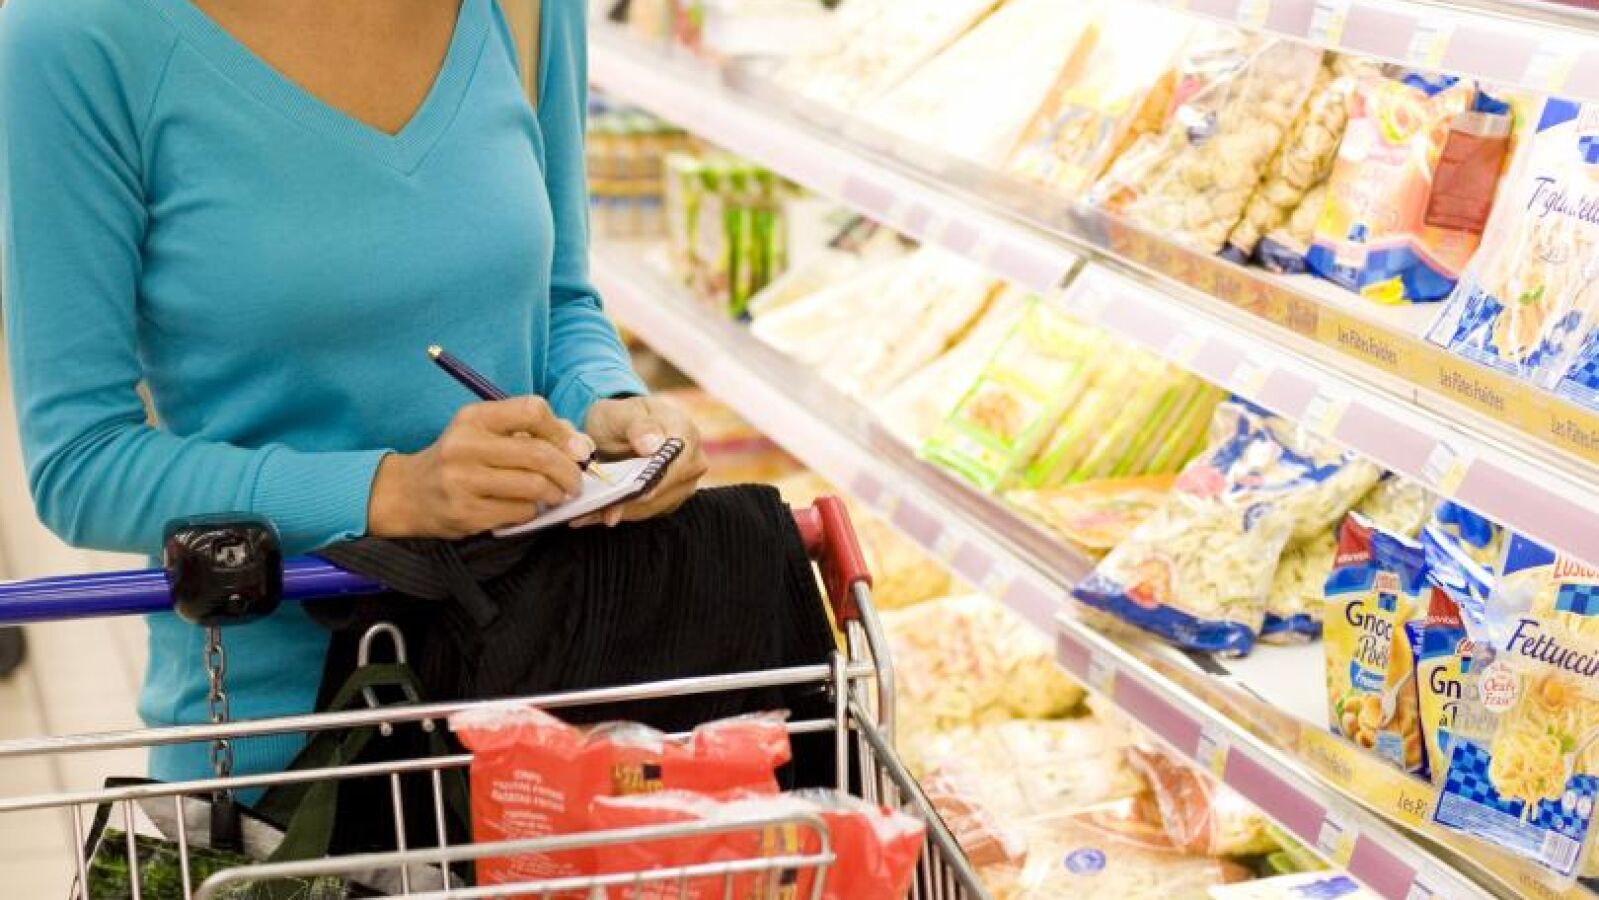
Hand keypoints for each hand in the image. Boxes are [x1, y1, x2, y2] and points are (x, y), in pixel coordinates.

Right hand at [368, 397, 593, 538]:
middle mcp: (465, 446)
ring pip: (533, 486)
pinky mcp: (466, 513)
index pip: (531, 411)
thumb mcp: (484, 432)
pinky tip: (527, 507)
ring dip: (555, 493)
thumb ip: (530, 431)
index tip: (574, 448)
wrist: (409, 492)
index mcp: (474, 418)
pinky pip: (519, 512)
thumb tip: (579, 444)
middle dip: (568, 470)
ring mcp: (463, 481)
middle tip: (575, 481)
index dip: (561, 430)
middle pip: (538, 454)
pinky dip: (533, 511)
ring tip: (556, 494)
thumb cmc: (458, 458)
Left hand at [573, 396, 707, 526]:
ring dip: (620, 511)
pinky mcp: (669, 501)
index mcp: (686, 434)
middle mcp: (692, 462)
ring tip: (587, 513)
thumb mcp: (622, 413)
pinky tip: (596, 512)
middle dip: (630, 501)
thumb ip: (637, 426)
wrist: (620, 428)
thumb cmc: (622, 417)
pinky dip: (620, 513)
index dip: (655, 480)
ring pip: (653, 506)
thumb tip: (652, 446)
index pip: (678, 463)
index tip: (631, 491)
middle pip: (666, 490)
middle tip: (594, 508)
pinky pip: (645, 512)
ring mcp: (683, 484)